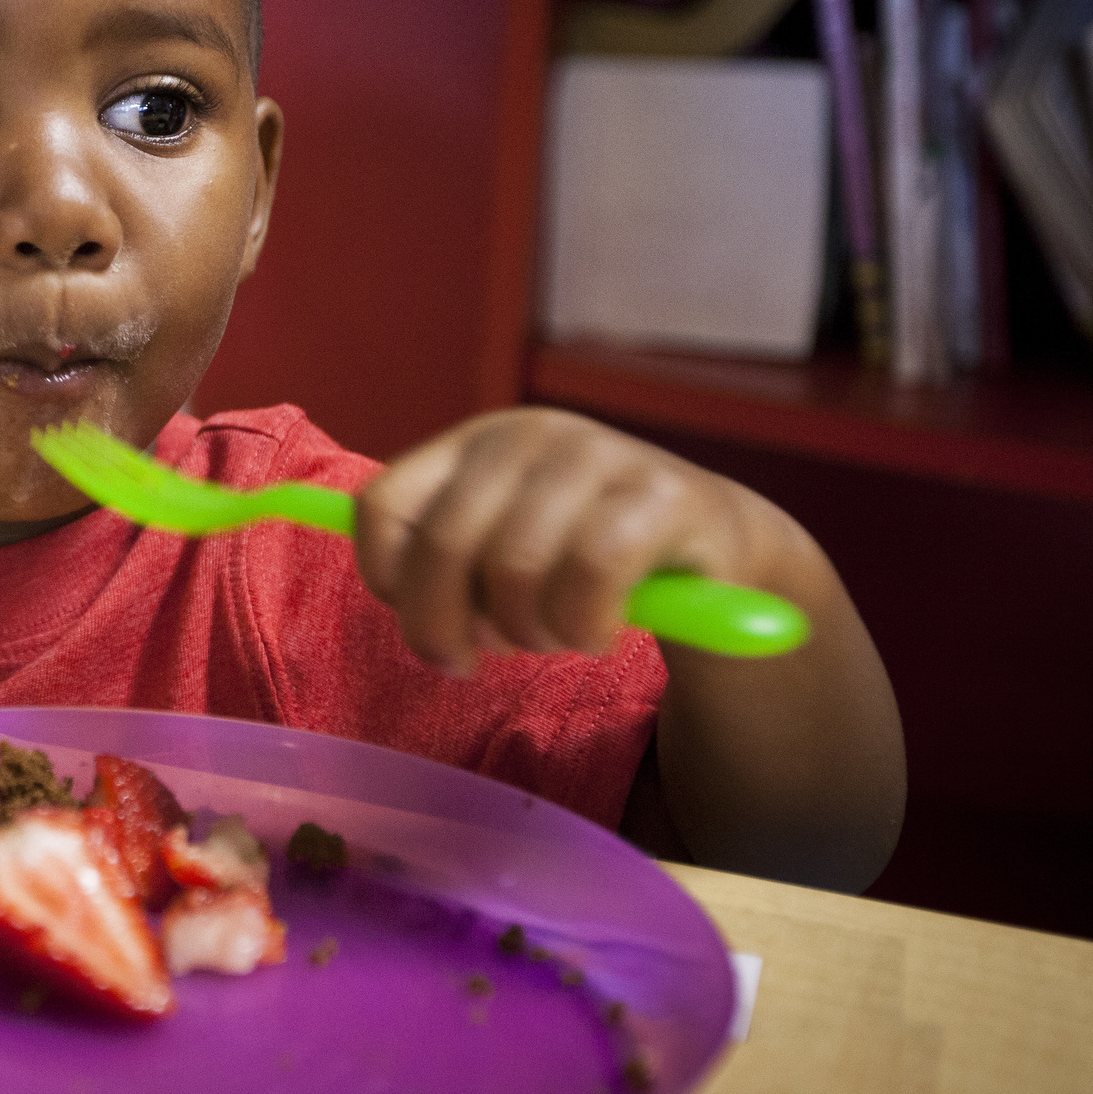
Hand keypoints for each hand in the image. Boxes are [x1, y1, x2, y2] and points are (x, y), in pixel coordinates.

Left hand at [354, 407, 754, 673]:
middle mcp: (526, 435)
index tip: (425, 626)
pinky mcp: (662, 495)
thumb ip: (438, 555)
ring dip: (528, 633)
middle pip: (443, 548)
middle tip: (479, 658)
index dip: (387, 582)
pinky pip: (589, 580)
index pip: (380, 506)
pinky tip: (598, 631)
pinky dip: (582, 627)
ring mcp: (598, 455)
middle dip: (450, 628)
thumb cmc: (584, 554)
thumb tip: (383, 587)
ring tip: (553, 636)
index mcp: (472, 443)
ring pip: (515, 570)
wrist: (712, 543)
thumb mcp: (500, 542)